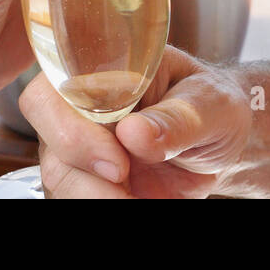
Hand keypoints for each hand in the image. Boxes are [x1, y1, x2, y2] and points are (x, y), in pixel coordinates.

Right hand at [19, 45, 251, 197]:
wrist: (220, 142)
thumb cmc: (212, 106)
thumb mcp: (211, 105)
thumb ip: (178, 118)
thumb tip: (135, 133)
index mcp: (107, 65)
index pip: (59, 81)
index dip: (71, 122)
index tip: (116, 158)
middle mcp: (83, 102)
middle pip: (49, 132)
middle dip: (81, 167)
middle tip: (126, 184)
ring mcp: (80, 143)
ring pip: (58, 173)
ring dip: (93, 196)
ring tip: (136, 201)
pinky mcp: (88, 179)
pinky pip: (76, 196)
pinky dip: (103, 204)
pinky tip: (137, 202)